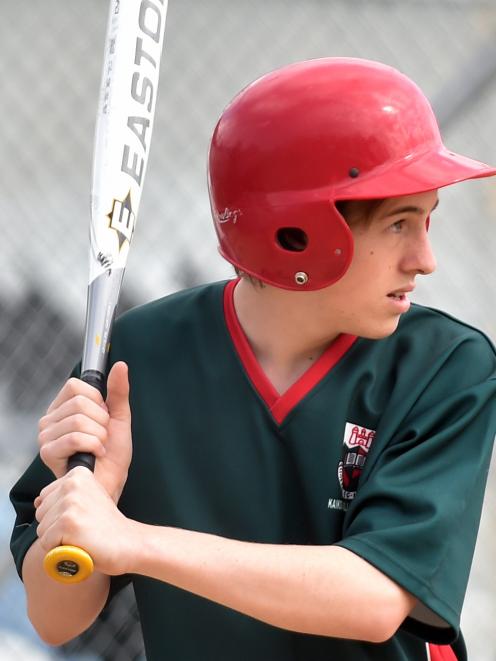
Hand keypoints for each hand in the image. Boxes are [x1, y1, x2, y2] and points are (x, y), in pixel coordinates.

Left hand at [34, 467, 137, 575]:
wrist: (127, 542)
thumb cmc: (106, 525)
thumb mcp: (87, 498)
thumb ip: (63, 495)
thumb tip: (37, 502)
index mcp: (77, 474)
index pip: (45, 498)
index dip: (60, 513)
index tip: (83, 515)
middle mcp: (72, 484)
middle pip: (40, 513)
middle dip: (56, 526)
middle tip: (82, 527)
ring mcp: (70, 503)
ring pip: (42, 529)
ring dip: (58, 539)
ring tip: (81, 535)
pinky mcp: (67, 523)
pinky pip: (46, 543)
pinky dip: (59, 550)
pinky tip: (79, 543)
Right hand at [38, 362, 131, 500]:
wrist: (111, 483)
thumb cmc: (112, 454)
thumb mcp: (119, 417)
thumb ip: (118, 391)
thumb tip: (121, 365)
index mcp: (63, 408)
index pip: (75, 386)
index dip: (97, 401)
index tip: (102, 417)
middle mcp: (49, 420)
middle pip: (79, 402)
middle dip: (101, 421)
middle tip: (102, 437)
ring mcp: (46, 436)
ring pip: (79, 420)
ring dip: (99, 435)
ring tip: (99, 447)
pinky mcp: (47, 453)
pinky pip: (76, 437)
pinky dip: (94, 445)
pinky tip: (95, 455)